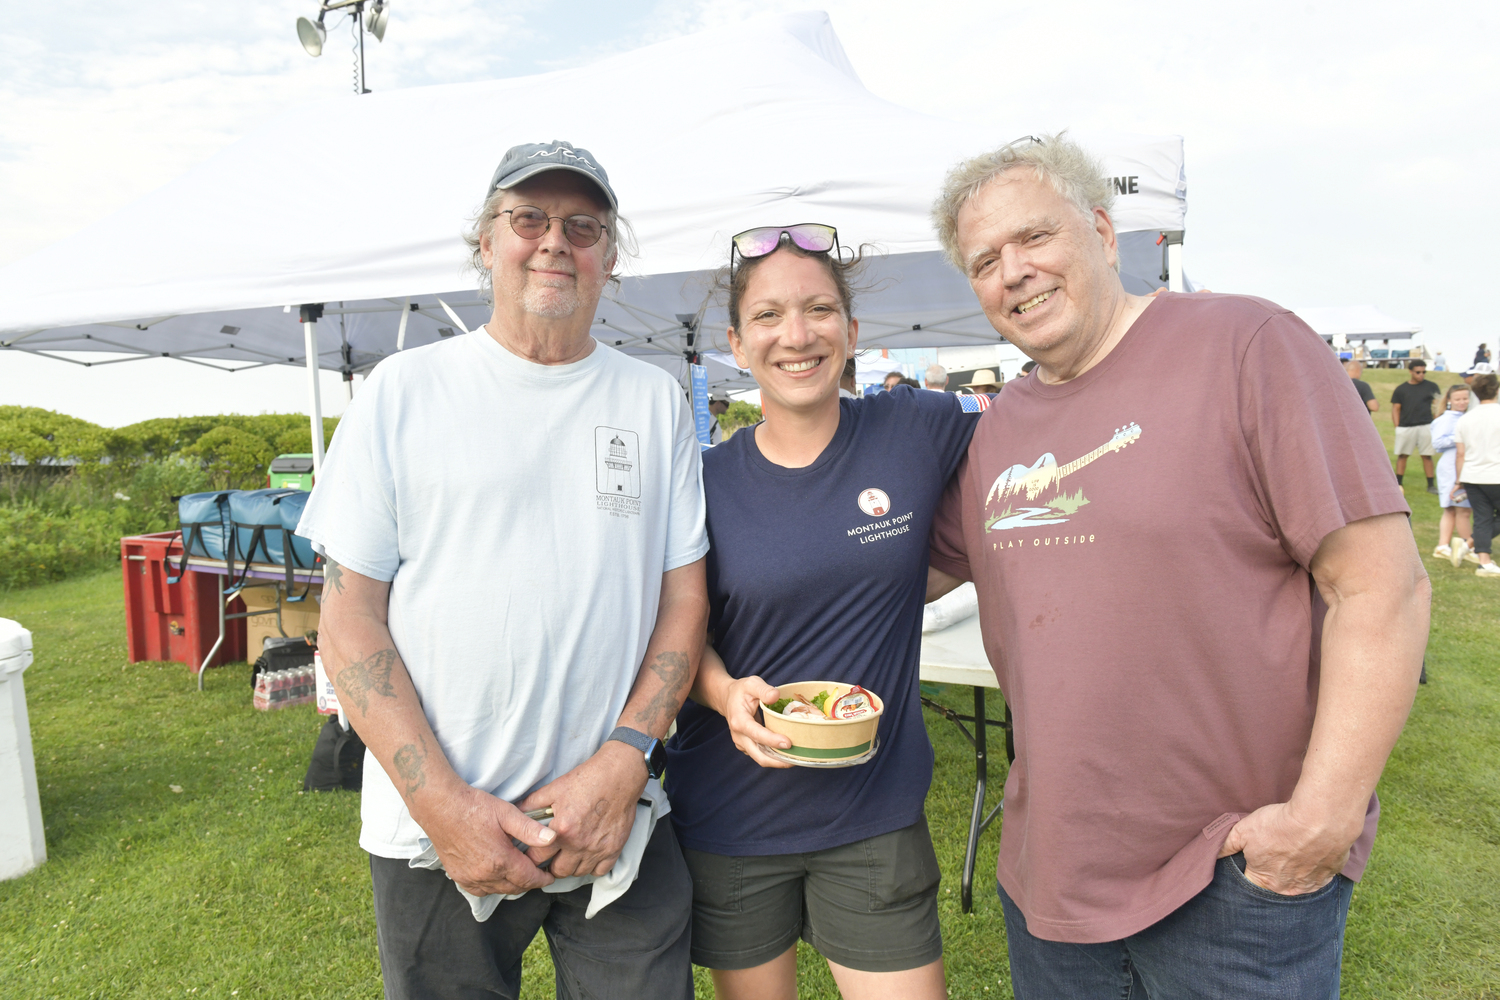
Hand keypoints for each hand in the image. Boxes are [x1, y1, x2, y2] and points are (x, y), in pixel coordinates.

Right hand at [416, 783, 557, 895]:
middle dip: (529, 883)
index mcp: (500, 860)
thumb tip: (552, 838)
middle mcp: (485, 874)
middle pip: (515, 888)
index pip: (528, 878)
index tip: (549, 877)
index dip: (542, 879)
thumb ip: (530, 829)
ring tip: (519, 874)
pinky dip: (491, 887)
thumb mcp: (506, 813)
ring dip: (511, 885)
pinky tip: (496, 876)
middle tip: (537, 874)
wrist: (440, 806)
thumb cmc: (474, 807)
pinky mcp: (457, 876)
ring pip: (498, 891)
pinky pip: (480, 890)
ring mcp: (469, 878)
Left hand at [520, 741, 646, 877]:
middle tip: (553, 856)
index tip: (534, 853)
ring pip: (578, 873)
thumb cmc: (588, 779)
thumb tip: (515, 811)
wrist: (619, 775)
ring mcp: (598, 849)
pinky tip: (588, 855)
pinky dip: (593, 867)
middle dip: (551, 865)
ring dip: (572, 866)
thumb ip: (532, 803)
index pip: (537, 857)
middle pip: (558, 871)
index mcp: (561, 830)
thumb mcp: (555, 788)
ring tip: (570, 854)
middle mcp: (579, 844)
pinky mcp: (614, 849)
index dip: (532, 856)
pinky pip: (600, 871)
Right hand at [722, 675, 794, 768]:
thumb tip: (776, 696)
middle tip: (796, 759)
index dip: (772, 741)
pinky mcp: (747, 746)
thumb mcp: (751, 684)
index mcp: (739, 721)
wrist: (727, 698)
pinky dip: (774, 757)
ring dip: (778, 761)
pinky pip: (761, 755)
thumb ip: (763, 690)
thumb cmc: (741, 691)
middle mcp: (739, 736)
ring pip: (761, 758)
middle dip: (778, 761)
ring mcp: (742, 743)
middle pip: (759, 756)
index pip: (757, 735)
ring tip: (796, 758)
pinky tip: (787, 753)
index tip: (788, 743)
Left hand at [1217, 801, 1356, 894]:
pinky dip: (1314, 865)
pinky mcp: (1330, 873)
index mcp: (1265, 881)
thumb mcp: (1243, 830)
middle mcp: (1288, 888)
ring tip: (1292, 849)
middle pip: (1275, 884)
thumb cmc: (1279, 825)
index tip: (1250, 858)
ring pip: (1299, 881)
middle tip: (1274, 852)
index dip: (1248, 869)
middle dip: (1272, 870)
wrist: (1320, 820)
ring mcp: (1312, 883)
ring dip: (1294, 869)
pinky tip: (1311, 851)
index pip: (1251, 883)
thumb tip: (1212, 853)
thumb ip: (1226, 844)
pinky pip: (1319, 874)